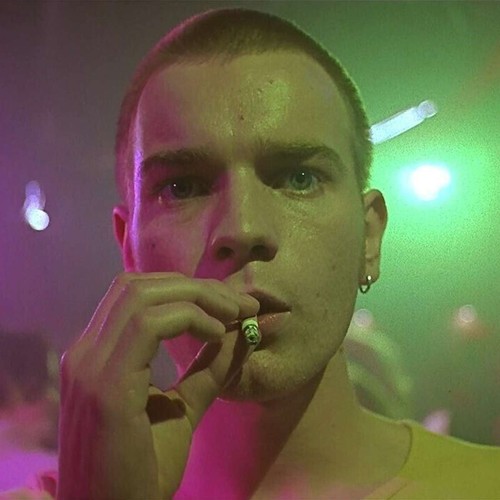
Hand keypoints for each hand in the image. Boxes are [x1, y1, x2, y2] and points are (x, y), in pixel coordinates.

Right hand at [57, 272, 259, 499]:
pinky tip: (216, 332)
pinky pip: (148, 324)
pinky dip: (188, 317)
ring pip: (142, 295)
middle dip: (197, 287)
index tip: (233, 303)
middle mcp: (86, 352)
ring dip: (196, 297)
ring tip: (233, 314)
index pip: (137, 294)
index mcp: (98, 354)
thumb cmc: (143, 469)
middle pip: (140, 286)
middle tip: (240, 303)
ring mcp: (90, 365)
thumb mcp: (183, 409)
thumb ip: (207, 369)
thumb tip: (238, 332)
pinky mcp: (104, 385)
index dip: (187, 289)